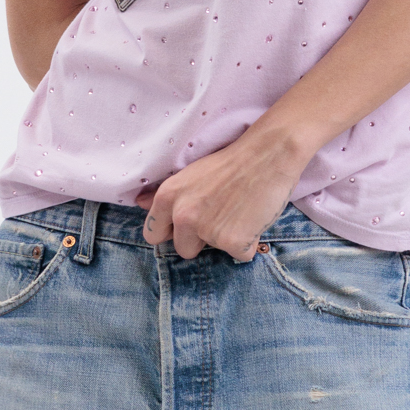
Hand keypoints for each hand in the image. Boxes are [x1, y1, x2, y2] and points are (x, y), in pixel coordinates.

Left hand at [140, 118, 306, 258]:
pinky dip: (250, 243)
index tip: (188, 225)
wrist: (269, 154)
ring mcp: (207, 231)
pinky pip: (241, 255)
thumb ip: (164, 195)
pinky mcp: (233, 242)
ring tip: (240, 213)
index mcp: (168, 197)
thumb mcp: (190, 174)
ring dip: (226, 240)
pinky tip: (254, 219)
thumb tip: (140, 203)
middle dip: (201, 240)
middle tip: (221, 215)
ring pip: (214, 253)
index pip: (154, 235)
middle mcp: (183, 216)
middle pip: (183, 250)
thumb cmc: (232, 162)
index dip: (172, 233)